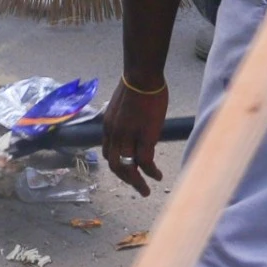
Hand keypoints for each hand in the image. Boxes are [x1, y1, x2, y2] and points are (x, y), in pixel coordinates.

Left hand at [102, 80, 169, 196]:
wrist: (142, 76)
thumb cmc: (136, 84)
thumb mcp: (122, 105)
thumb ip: (125, 119)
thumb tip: (135, 124)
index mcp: (108, 126)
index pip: (108, 151)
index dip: (117, 162)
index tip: (126, 168)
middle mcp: (114, 134)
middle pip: (115, 164)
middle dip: (125, 179)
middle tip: (136, 186)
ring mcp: (127, 137)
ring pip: (128, 168)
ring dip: (136, 182)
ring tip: (146, 190)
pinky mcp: (144, 137)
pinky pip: (145, 162)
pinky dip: (151, 173)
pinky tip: (158, 176)